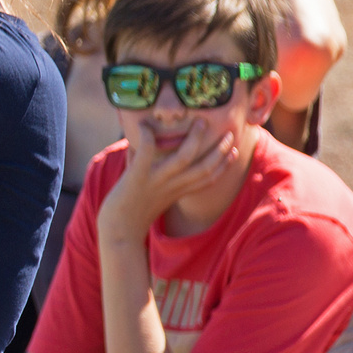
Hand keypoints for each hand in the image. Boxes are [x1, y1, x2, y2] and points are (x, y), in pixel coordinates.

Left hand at [95, 120, 237, 243]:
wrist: (118, 230)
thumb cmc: (132, 212)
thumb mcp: (154, 196)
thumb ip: (158, 177)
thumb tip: (150, 152)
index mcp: (178, 192)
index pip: (209, 178)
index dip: (224, 165)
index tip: (235, 151)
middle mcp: (172, 187)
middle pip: (205, 168)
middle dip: (220, 150)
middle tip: (230, 133)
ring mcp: (156, 181)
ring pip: (183, 158)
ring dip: (195, 139)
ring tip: (201, 122)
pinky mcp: (137, 177)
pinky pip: (146, 154)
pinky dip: (147, 138)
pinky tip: (146, 125)